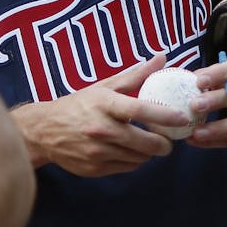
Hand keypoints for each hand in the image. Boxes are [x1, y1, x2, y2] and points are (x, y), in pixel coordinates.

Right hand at [13, 54, 187, 175]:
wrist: (44, 130)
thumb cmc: (79, 105)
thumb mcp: (105, 87)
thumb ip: (136, 75)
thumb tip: (163, 58)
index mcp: (105, 105)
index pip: (140, 109)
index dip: (165, 115)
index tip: (182, 117)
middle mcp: (101, 129)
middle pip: (145, 142)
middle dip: (164, 144)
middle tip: (169, 140)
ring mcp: (97, 152)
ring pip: (139, 158)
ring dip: (148, 153)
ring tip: (147, 143)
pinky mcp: (94, 169)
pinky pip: (127, 167)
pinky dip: (133, 160)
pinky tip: (129, 151)